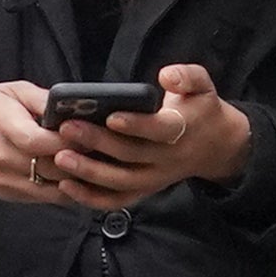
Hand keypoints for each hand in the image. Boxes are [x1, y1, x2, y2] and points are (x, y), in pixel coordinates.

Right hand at [0, 80, 93, 207]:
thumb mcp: (10, 91)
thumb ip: (43, 100)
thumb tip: (78, 106)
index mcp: (3, 126)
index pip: (41, 142)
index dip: (69, 140)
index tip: (90, 133)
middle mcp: (2, 158)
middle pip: (52, 168)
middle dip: (82, 160)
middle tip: (104, 150)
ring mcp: (5, 180)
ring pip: (53, 189)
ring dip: (78, 180)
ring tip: (96, 165)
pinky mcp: (8, 194)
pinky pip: (45, 198)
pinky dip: (65, 189)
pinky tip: (78, 177)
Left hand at [45, 63, 250, 206]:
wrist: (214, 145)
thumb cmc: (199, 109)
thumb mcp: (202, 86)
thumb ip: (187, 76)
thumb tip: (166, 75)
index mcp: (180, 131)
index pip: (158, 130)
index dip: (136, 125)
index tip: (111, 116)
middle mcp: (167, 159)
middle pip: (131, 155)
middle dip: (98, 143)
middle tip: (67, 128)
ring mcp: (154, 179)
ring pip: (120, 182)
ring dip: (89, 172)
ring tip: (60, 157)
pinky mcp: (144, 190)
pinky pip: (117, 200)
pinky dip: (91, 198)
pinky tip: (66, 185)